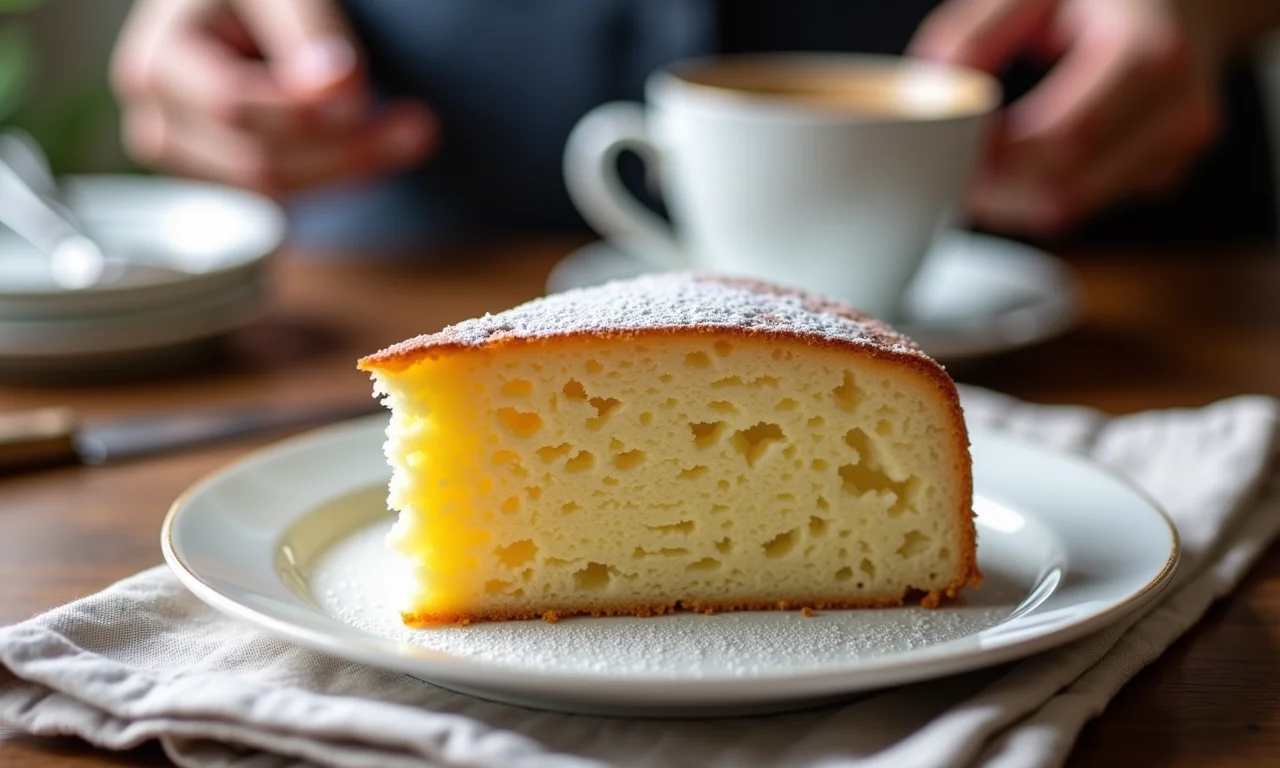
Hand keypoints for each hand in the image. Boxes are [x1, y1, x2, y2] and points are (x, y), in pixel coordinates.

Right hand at [111, 0, 436, 195]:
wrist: (242, 13)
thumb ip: (309, 32)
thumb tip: (337, 89)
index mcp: (157, 62)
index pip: (232, 106)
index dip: (305, 110)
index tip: (367, 92)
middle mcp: (158, 120)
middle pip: (258, 161)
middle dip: (346, 148)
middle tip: (421, 127)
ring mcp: (187, 162)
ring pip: (276, 192)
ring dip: (352, 168)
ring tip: (412, 132)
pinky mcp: (224, 183)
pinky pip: (286, 201)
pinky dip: (336, 176)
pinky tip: (370, 145)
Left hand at [910, 0, 1221, 235]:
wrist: (1185, 0)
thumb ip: (977, 32)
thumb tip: (929, 88)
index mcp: (1150, 54)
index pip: (1062, 139)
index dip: (995, 158)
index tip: (946, 151)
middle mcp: (1177, 111)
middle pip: (1065, 191)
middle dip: (993, 189)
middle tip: (947, 168)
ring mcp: (1177, 150)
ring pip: (1073, 211)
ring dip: (1011, 200)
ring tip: (979, 160)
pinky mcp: (1165, 175)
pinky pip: (1087, 208)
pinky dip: (1040, 196)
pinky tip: (1023, 161)